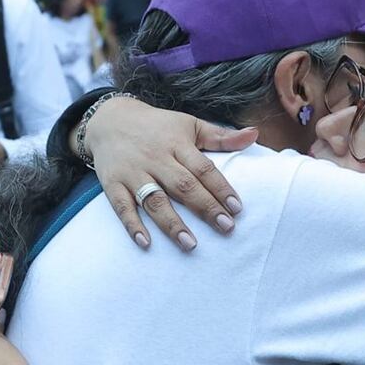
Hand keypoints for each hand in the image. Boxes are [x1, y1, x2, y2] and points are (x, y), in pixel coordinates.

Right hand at [81, 96, 257, 250]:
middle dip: (205, 208)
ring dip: (172, 223)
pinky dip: (132, 225)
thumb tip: (254, 134)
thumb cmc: (158, 126)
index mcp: (177, 144)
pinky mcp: (113, 184)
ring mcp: (134, 172)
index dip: (221, 188)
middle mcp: (156, 158)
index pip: (203, 168)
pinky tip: (146, 243)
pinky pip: (122, 206)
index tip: (237, 208)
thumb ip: (221, 136)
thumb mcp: (190, 124)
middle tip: (226, 227)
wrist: (109, 120)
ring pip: (154, 200)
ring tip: (190, 244)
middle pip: (183, 186)